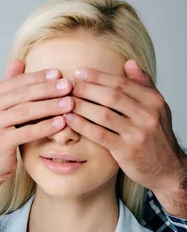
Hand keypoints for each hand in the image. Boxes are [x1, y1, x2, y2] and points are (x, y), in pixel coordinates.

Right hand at [0, 60, 73, 219]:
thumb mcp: (1, 109)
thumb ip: (10, 87)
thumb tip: (19, 61)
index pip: (18, 82)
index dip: (39, 77)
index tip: (59, 74)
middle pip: (24, 94)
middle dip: (48, 89)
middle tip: (69, 86)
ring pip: (27, 111)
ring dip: (51, 106)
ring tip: (70, 104)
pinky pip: (27, 132)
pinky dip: (45, 127)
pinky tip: (61, 123)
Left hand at [62, 61, 186, 215]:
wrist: (166, 169)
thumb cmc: (157, 137)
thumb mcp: (157, 108)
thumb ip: (143, 85)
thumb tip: (129, 63)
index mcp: (153, 101)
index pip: (121, 83)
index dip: (98, 77)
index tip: (80, 72)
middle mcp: (147, 115)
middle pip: (111, 96)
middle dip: (86, 89)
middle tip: (68, 86)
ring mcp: (137, 134)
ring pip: (103, 114)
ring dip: (81, 106)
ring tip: (65, 102)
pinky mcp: (126, 151)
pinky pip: (100, 135)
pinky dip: (82, 126)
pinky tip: (70, 120)